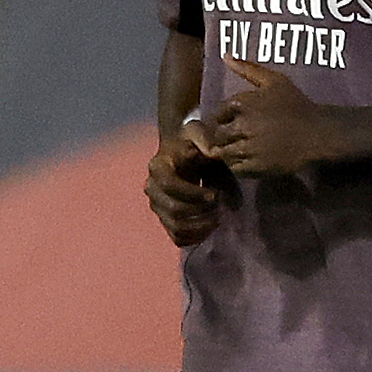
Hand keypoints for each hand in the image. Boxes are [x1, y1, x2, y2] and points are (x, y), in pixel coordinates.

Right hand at [144, 120, 229, 245]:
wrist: (182, 154)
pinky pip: (178, 238)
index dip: (193, 194)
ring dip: (201, 227)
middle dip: (200, 212)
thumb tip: (214, 153)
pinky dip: (196, 237)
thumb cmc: (192, 143)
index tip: (214, 195)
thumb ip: (206, 140)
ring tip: (217, 218)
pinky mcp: (165, 220)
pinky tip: (210, 227)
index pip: (169, 185)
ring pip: (176, 227)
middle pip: (173, 210)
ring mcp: (157, 206)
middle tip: (220, 207)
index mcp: (157, 167)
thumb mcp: (197, 134)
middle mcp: (152, 188)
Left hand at [210, 59, 344, 176]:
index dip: (225, 118)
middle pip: (218, 134)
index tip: (235, 121)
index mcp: (242, 104)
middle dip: (225, 136)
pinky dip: (238, 165)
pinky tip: (249, 159)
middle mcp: (242, 126)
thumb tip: (226, 56)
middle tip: (238, 137)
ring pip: (224, 152)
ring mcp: (249, 147)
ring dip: (230, 151)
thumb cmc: (296, 105)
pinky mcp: (257, 166)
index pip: (218, 113)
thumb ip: (248, 68)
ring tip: (243, 148)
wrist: (318, 133)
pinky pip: (235, 168)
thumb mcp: (274, 81)